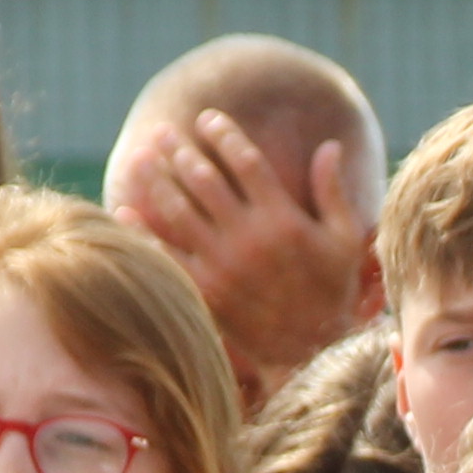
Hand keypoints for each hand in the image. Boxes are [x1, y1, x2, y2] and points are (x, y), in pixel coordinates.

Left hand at [115, 109, 376, 394]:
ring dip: (156, 178)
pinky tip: (127, 209)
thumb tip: (331, 147)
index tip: (207, 119)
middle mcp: (250, 236)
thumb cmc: (334, 292)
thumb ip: (332, 192)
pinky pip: (166, 253)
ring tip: (142, 158)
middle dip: (180, 149)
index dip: (223, 134)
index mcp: (283, 219)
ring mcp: (224, 264)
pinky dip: (142, 231)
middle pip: (204, 178)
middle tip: (165, 134)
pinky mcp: (207, 290)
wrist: (316, 353)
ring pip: (179, 208)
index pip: (245, 161)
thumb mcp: (345, 241)